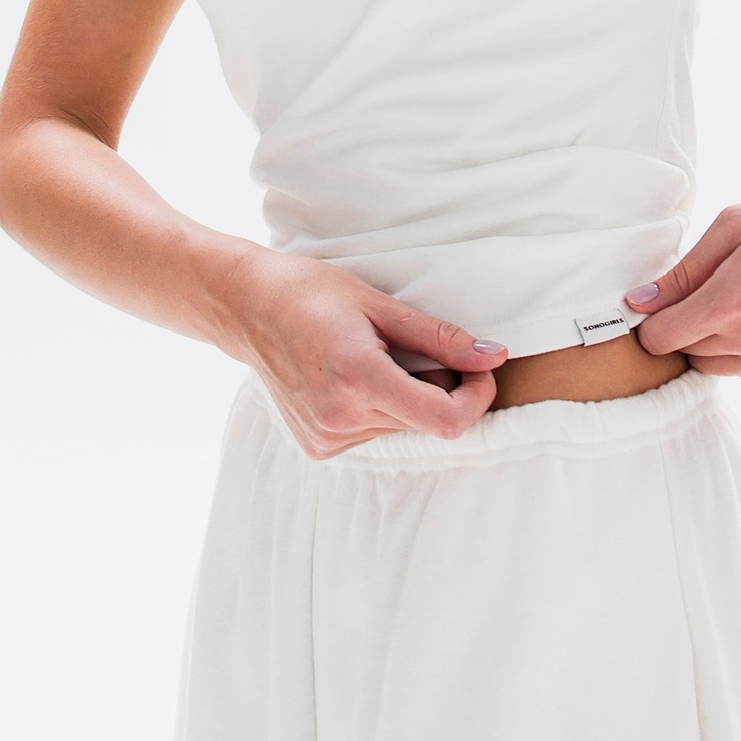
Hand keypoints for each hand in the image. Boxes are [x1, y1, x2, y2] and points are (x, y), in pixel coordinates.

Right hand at [221, 245, 507, 458]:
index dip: (476, 397)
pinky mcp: (318, 447)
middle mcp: (341, 419)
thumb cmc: (311, 293)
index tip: (479, 369)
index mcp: (359, 379)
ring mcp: (326, 439)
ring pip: (402, 429)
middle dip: (441, 390)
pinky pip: (374, 434)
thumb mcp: (380, 305)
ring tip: (376, 359)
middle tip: (417, 349)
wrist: (247, 307)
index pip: (446, 419)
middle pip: (426, 423)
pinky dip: (381, 409)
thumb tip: (493, 356)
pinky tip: (354, 379)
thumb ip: (440, 338)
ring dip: (409, 400)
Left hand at [623, 182, 740, 383]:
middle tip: (715, 289)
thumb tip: (638, 303)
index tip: (666, 299)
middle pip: (687, 354)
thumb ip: (682, 272)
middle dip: (688, 326)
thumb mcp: (734, 226)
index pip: (659, 340)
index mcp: (729, 305)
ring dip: (719, 341)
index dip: (655, 318)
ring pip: (719, 368)